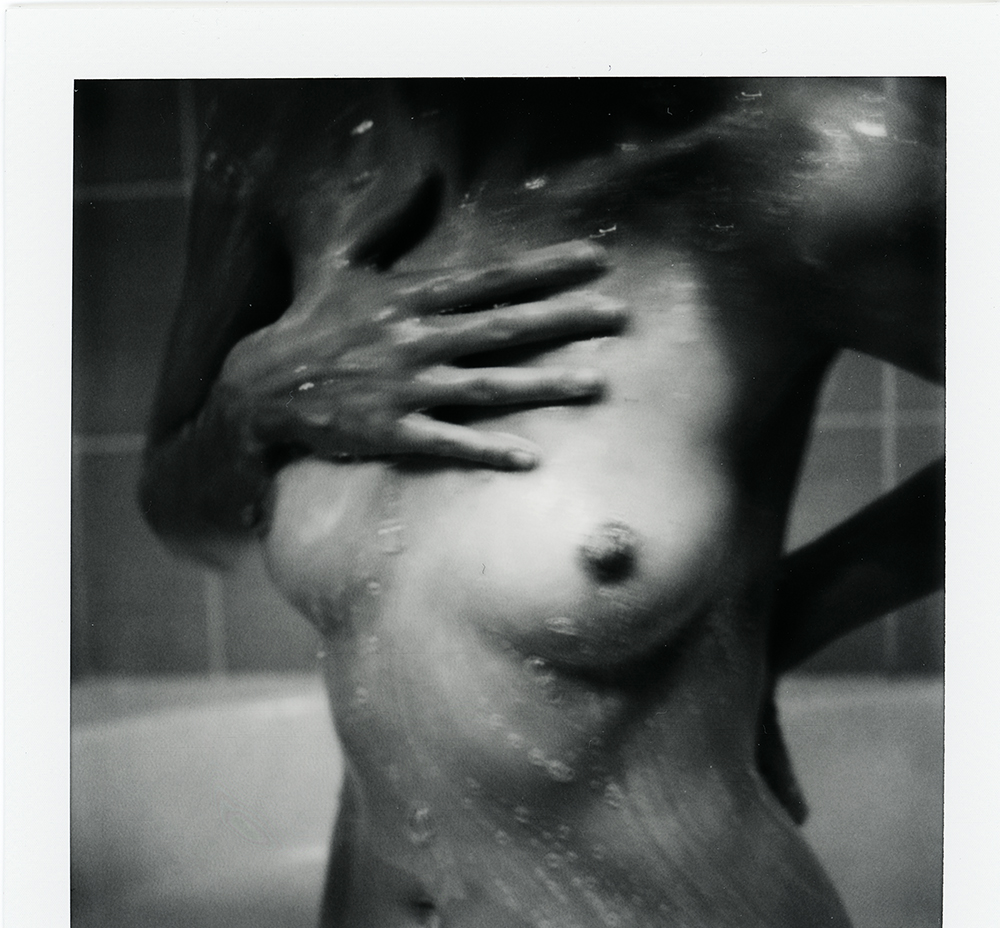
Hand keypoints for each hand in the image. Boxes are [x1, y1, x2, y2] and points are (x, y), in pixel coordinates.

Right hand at [215, 241, 626, 470]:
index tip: (598, 260)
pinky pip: (449, 442)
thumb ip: (388, 220)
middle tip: (620, 318)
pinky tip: (531, 458)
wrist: (261, 386)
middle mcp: (414, 338)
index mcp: (410, 295)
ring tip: (597, 385)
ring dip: (545, 385)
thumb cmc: (310, 322)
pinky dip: (489, 450)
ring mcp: (405, 387)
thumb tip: (423, 175)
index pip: (492, 277)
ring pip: (488, 384)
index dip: (547, 267)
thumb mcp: (341, 262)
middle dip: (566, 321)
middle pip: (505, 326)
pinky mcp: (391, 432)